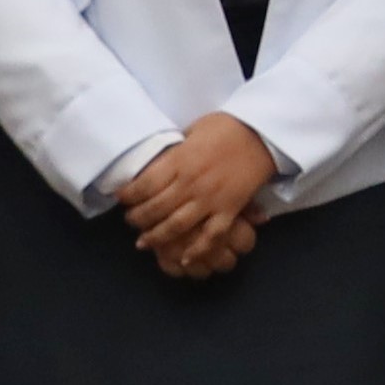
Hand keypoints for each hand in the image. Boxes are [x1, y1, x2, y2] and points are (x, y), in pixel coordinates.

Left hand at [119, 116, 282, 276]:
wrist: (262, 133)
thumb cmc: (226, 127)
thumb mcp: (194, 130)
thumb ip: (176, 151)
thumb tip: (159, 162)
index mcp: (180, 160)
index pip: (145, 185)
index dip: (128, 195)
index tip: (121, 199)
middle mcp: (191, 183)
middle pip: (155, 208)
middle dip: (137, 219)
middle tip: (131, 222)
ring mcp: (210, 199)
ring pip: (176, 226)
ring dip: (157, 237)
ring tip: (145, 242)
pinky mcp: (229, 209)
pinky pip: (211, 235)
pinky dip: (197, 250)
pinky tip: (184, 258)